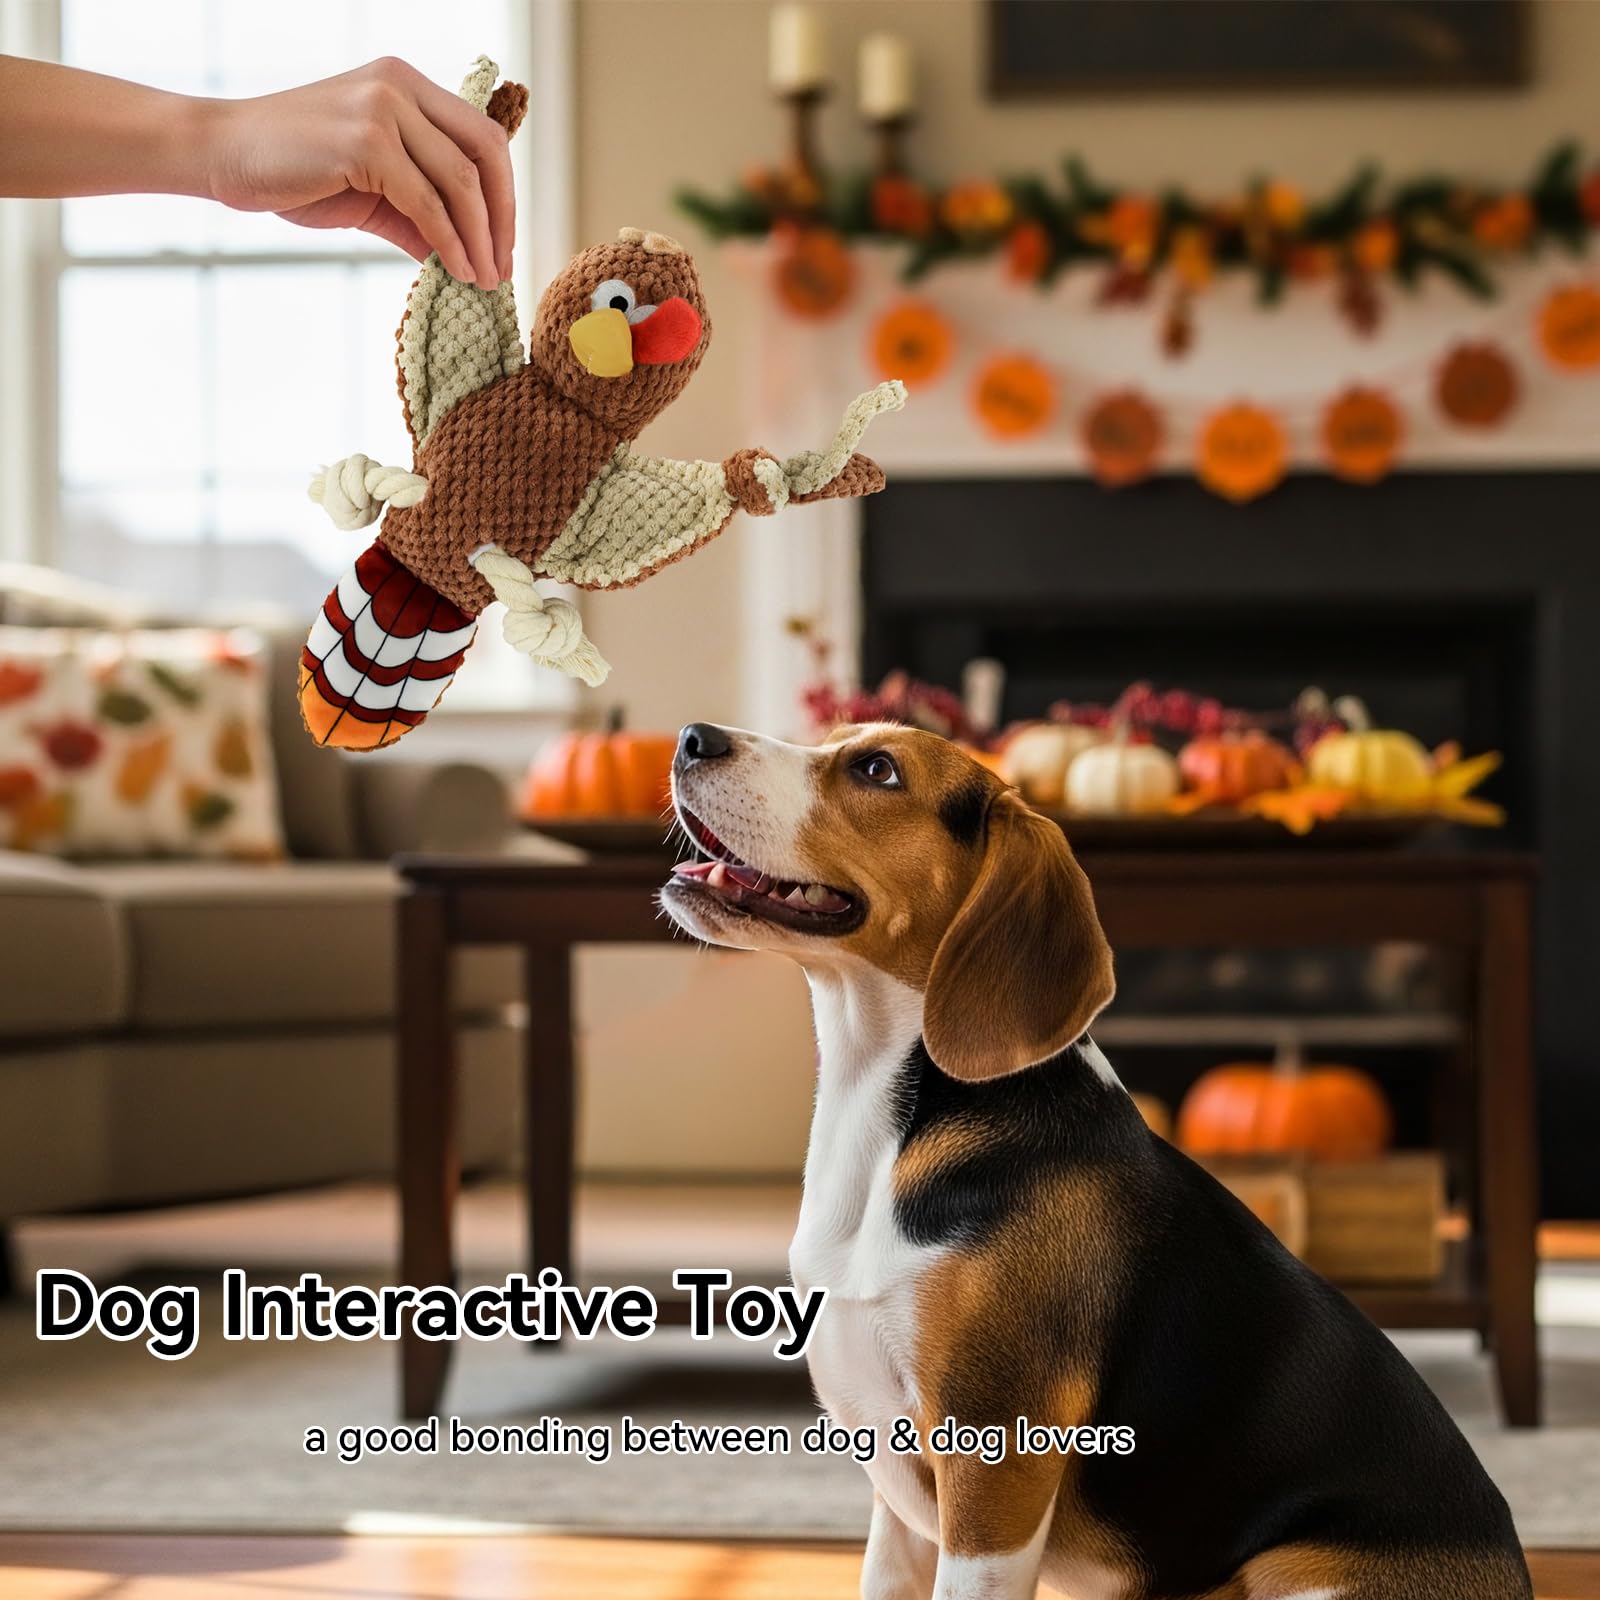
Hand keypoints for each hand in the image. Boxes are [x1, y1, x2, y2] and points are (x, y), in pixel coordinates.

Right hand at [205, 57, 513, 288]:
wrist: (223, 153)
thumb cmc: (294, 170)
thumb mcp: (372, 191)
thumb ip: (420, 215)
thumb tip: (464, 258)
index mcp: (406, 85)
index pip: (482, 137)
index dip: (503, 194)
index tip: (503, 245)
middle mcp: (400, 85)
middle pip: (485, 154)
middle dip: (502, 218)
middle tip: (500, 268)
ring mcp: (384, 108)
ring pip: (461, 181)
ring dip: (480, 239)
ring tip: (483, 279)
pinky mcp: (367, 142)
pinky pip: (427, 203)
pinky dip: (449, 243)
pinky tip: (456, 270)